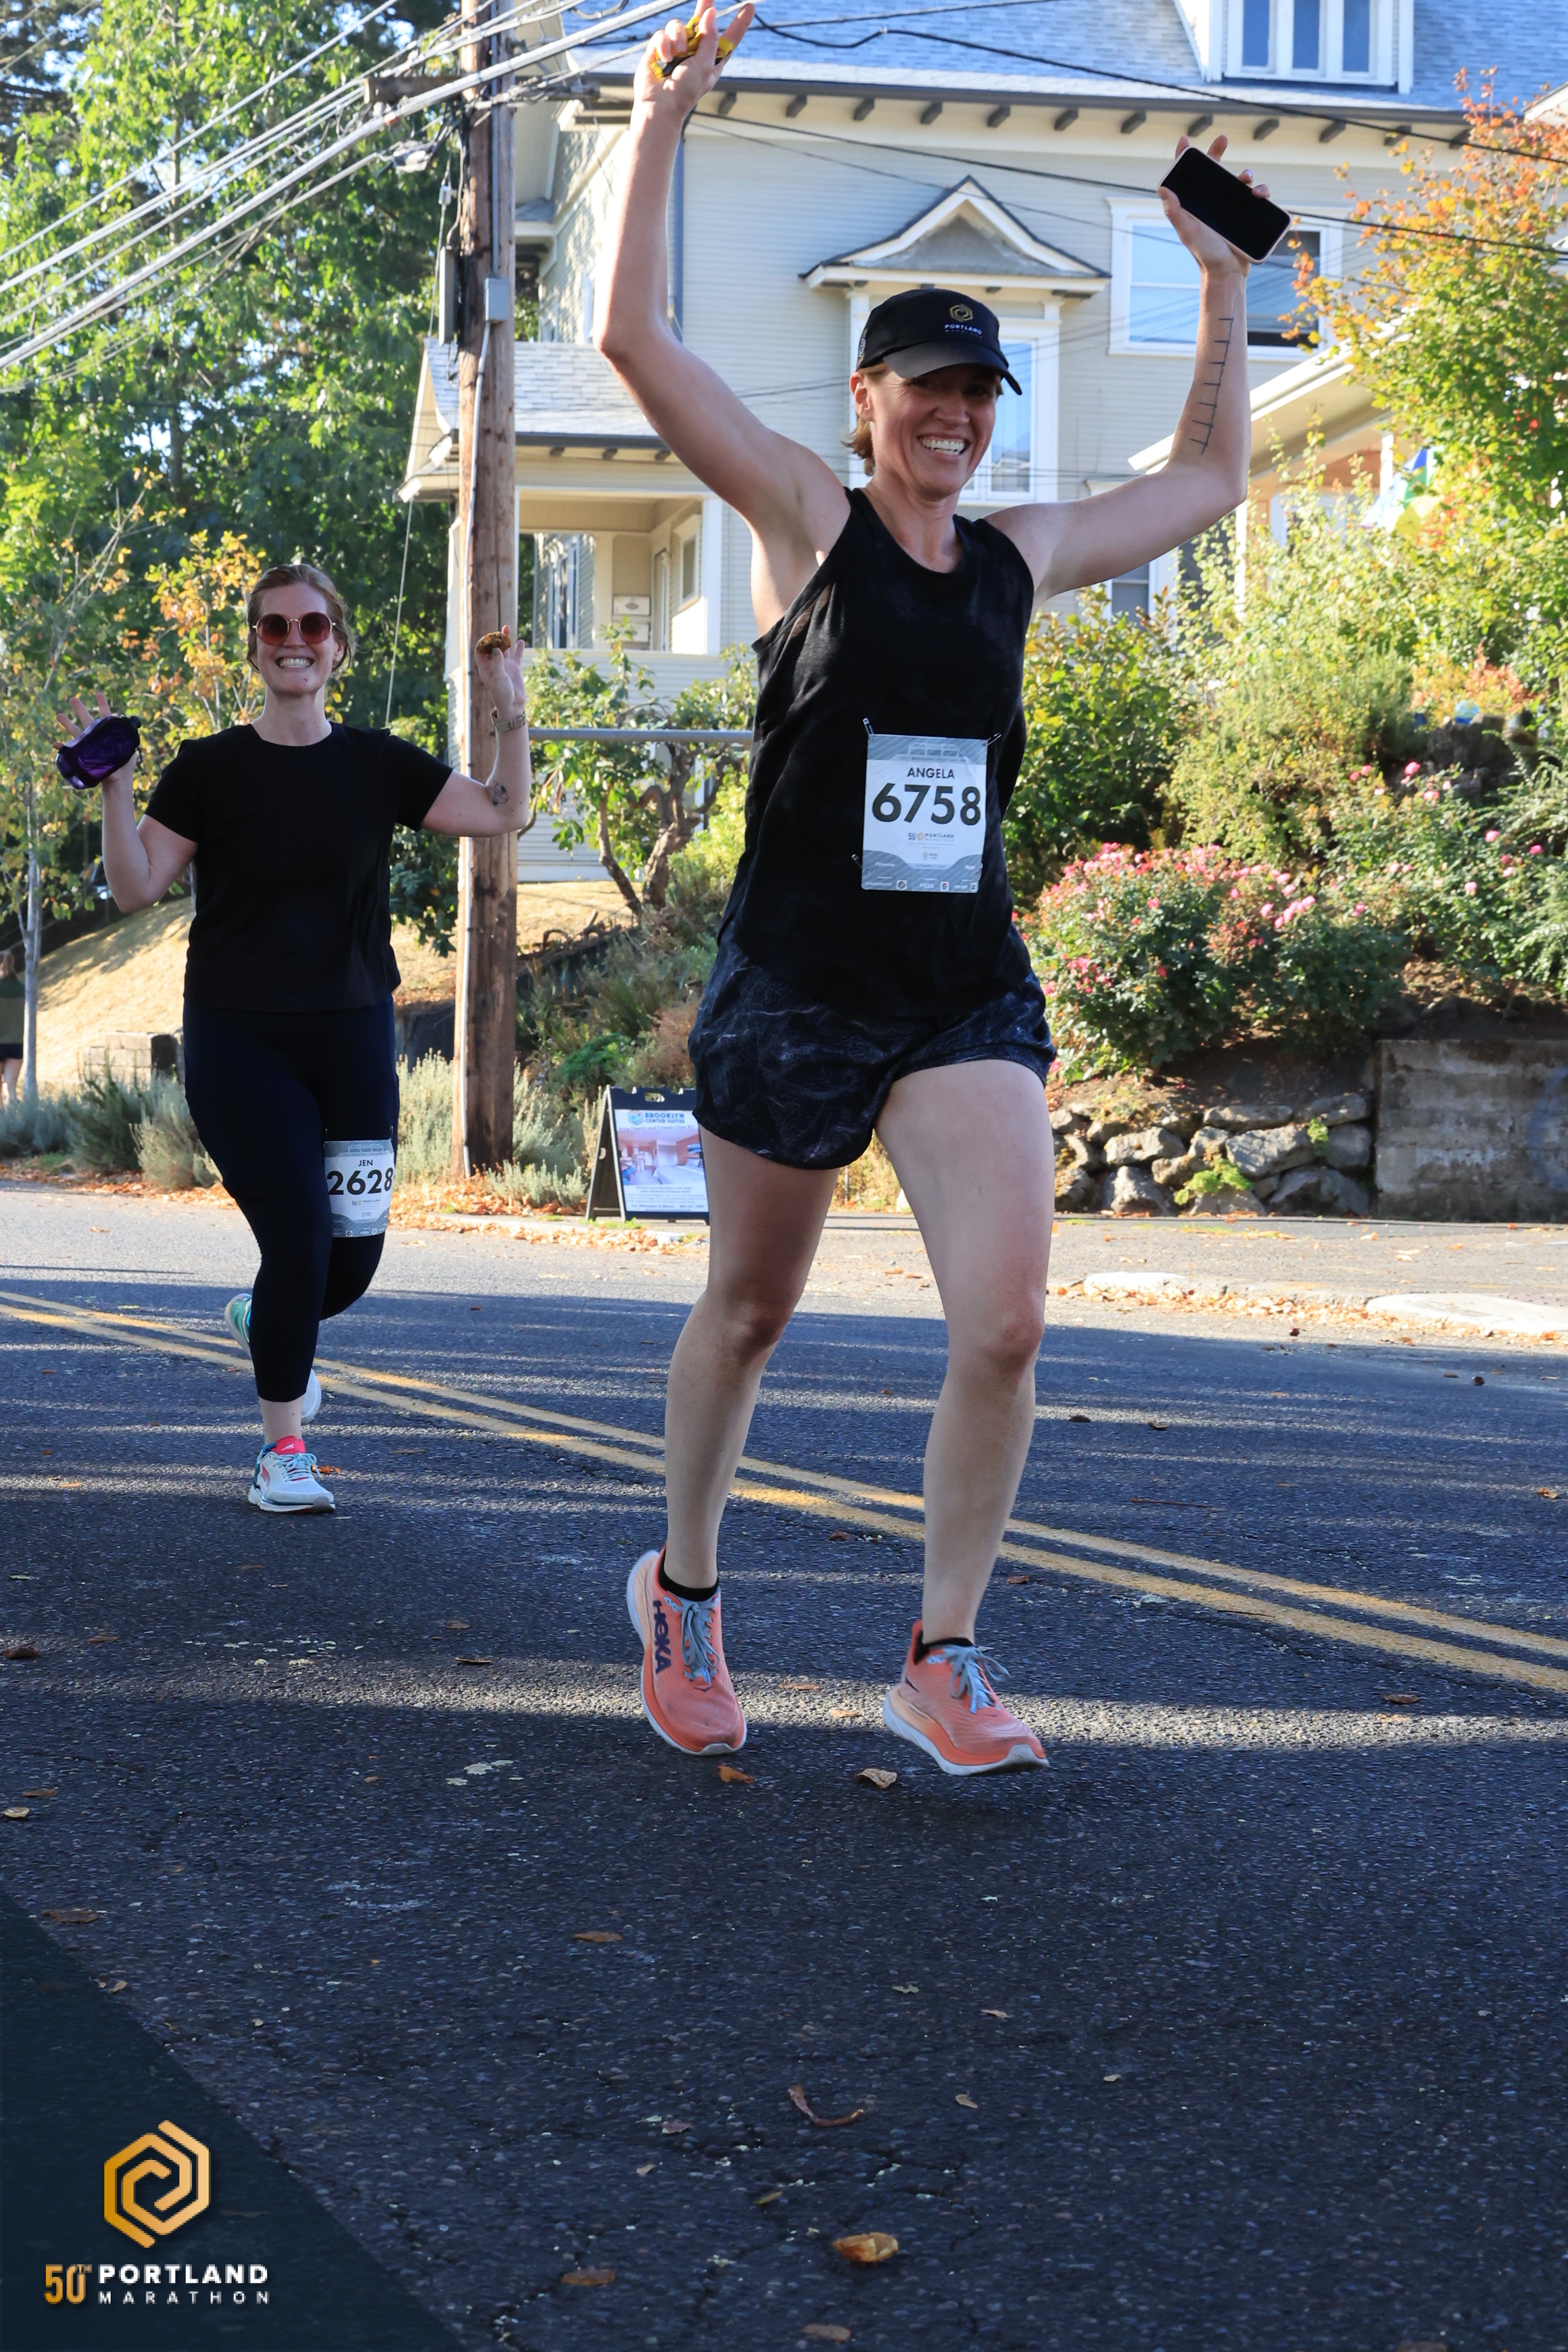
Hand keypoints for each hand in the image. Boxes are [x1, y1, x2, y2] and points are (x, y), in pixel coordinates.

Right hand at [66, 688, 136, 788]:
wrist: (117, 780)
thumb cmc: (124, 765)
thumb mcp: (128, 750)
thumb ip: (126, 741)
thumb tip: (126, 734)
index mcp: (108, 733)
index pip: (106, 715)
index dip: (102, 704)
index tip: (98, 693)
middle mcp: (96, 736)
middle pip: (87, 719)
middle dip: (79, 708)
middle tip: (72, 698)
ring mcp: (88, 745)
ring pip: (75, 731)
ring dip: (66, 724)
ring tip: (58, 715)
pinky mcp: (82, 756)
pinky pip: (70, 751)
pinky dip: (62, 748)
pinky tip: (55, 744)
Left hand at [473, 626, 526, 722]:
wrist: (513, 705)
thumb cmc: (502, 693)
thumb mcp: (498, 678)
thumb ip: (498, 663)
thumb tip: (496, 648)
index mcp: (485, 667)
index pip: (480, 651)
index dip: (482, 642)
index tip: (488, 636)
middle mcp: (494, 664)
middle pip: (492, 646)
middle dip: (494, 637)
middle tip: (498, 630)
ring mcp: (504, 665)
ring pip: (504, 648)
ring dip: (505, 638)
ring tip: (507, 627)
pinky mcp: (514, 668)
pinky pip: (517, 656)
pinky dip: (518, 648)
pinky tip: (521, 641)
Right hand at [635, 3, 752, 115]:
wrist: (660, 105)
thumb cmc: (686, 91)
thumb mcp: (705, 65)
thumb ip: (710, 38)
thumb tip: (710, 13)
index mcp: (712, 59)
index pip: (729, 38)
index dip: (739, 23)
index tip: (749, 7)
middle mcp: (696, 51)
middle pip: (702, 21)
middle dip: (704, 6)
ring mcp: (677, 48)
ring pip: (678, 25)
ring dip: (678, 38)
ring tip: (678, 55)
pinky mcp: (660, 48)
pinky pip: (662, 34)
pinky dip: (663, 45)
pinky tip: (665, 59)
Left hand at [1159, 133, 1270, 275]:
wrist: (1227, 272)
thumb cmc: (1204, 253)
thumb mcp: (1188, 231)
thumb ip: (1175, 212)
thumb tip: (1162, 188)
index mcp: (1196, 203)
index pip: (1189, 176)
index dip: (1185, 157)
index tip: (1185, 141)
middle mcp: (1212, 202)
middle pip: (1215, 170)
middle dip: (1218, 151)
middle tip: (1223, 138)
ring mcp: (1231, 206)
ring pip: (1240, 180)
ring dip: (1246, 173)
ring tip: (1246, 179)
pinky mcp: (1248, 213)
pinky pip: (1257, 196)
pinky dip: (1262, 190)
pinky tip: (1260, 194)